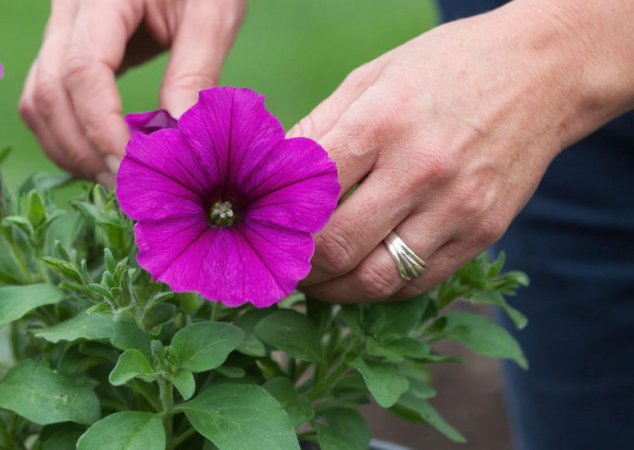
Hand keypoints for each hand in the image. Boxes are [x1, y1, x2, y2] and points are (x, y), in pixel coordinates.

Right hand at [19, 0, 245, 184]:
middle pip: (49, 92)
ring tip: (117, 178)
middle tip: (129, 188)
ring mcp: (60, 27)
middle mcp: (67, 8)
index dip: (103, 130)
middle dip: (85, 149)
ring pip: (38, 100)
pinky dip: (69, 134)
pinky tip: (105, 155)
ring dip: (71, 149)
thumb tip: (177, 143)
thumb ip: (195, 73)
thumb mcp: (214, 12)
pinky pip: (47, 97)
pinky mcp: (66, 45)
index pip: (82, 71)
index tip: (134, 170)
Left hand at [297, 0, 633, 302]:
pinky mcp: (484, 232)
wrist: (542, 72)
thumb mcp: (370, 78)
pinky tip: (359, 275)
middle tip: (281, 263)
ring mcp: (457, 206)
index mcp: (382, 121)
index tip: (259, 231)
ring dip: (333, 290)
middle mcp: (421, 169)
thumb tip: (268, 176)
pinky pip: (417, 283)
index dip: (274, 221)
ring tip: (314, 280)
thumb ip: (316, 129)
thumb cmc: (442, 68)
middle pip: (336, 246)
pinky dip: (379, 288)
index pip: (309, 193)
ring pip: (376, 279)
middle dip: (297, 266)